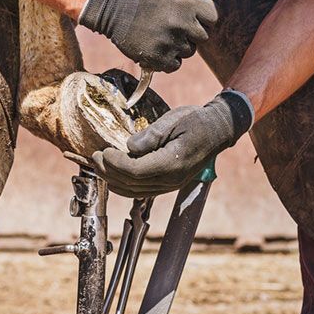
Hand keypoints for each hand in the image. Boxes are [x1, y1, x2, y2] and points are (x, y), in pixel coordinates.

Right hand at [78, 0, 221, 72]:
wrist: (114, 10)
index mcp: (187, 3)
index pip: (213, 17)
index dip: (204, 16)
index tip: (192, 14)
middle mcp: (181, 24)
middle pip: (203, 36)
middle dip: (192, 32)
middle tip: (176, 24)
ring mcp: (169, 42)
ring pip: (189, 51)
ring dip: (180, 46)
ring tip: (165, 34)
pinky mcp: (158, 58)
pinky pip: (175, 65)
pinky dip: (169, 59)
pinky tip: (159, 46)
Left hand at [92, 92, 252, 197]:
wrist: (217, 131)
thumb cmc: (196, 121)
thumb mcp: (173, 120)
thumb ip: (151, 135)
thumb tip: (128, 146)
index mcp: (173, 162)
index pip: (136, 171)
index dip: (116, 163)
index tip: (104, 151)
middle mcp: (171, 180)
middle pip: (131, 183)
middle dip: (109, 171)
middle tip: (95, 156)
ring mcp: (170, 186)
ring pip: (134, 191)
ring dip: (113, 180)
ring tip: (100, 165)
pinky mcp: (167, 186)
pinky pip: (141, 192)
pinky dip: (123, 186)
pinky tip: (112, 176)